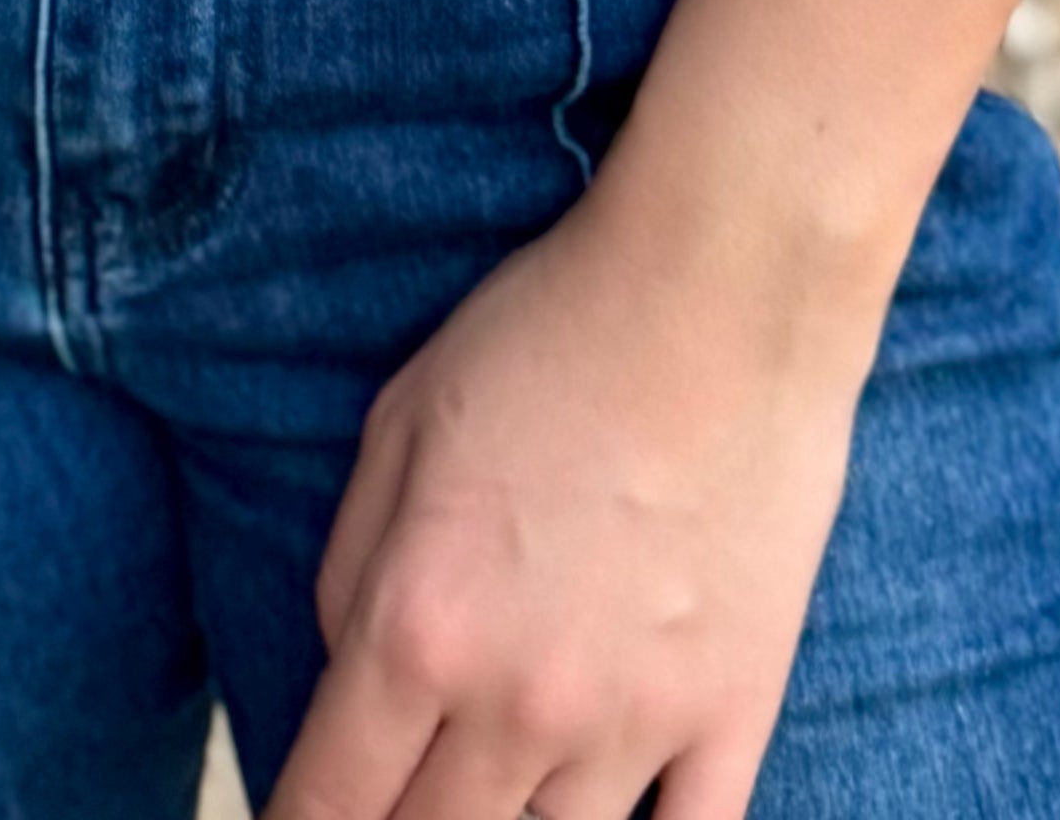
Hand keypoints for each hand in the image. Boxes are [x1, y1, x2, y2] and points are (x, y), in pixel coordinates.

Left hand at [264, 154, 885, 819]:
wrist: (724, 291)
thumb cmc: (551, 333)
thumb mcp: (398, 423)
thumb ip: (351, 573)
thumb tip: (349, 676)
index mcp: (419, 629)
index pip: (327, 804)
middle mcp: (519, 703)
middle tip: (396, 790)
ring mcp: (635, 722)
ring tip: (498, 780)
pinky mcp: (732, 711)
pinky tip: (612, 808)